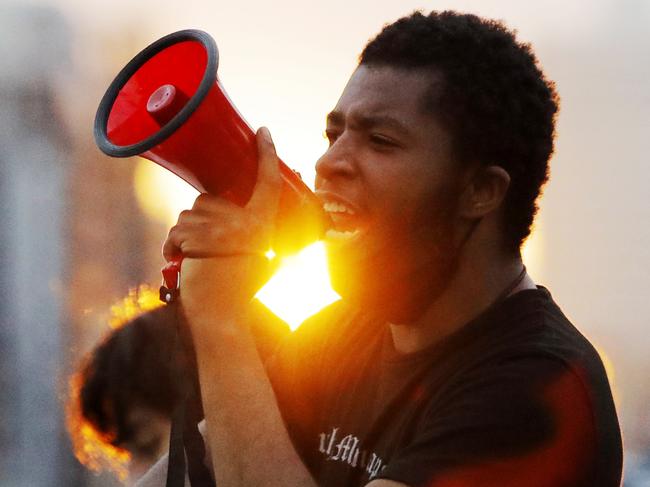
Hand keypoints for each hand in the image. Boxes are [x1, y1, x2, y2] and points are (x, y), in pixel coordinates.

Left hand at [162, 127, 281, 320]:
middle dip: (203, 219)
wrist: (219, 313)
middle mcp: (241, 221)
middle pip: (212, 199)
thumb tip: (248, 228)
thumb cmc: (239, 290)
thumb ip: (253, 237)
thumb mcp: (259, 259)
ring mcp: (215, 226)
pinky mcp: (190, 234)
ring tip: (199, 260)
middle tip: (211, 248)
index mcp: (261, 225)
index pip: (268, 182)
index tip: (263, 132)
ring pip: (189, 215)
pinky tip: (184, 263)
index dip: (266, 155)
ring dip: (188, 234)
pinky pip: (175, 230)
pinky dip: (173, 247)